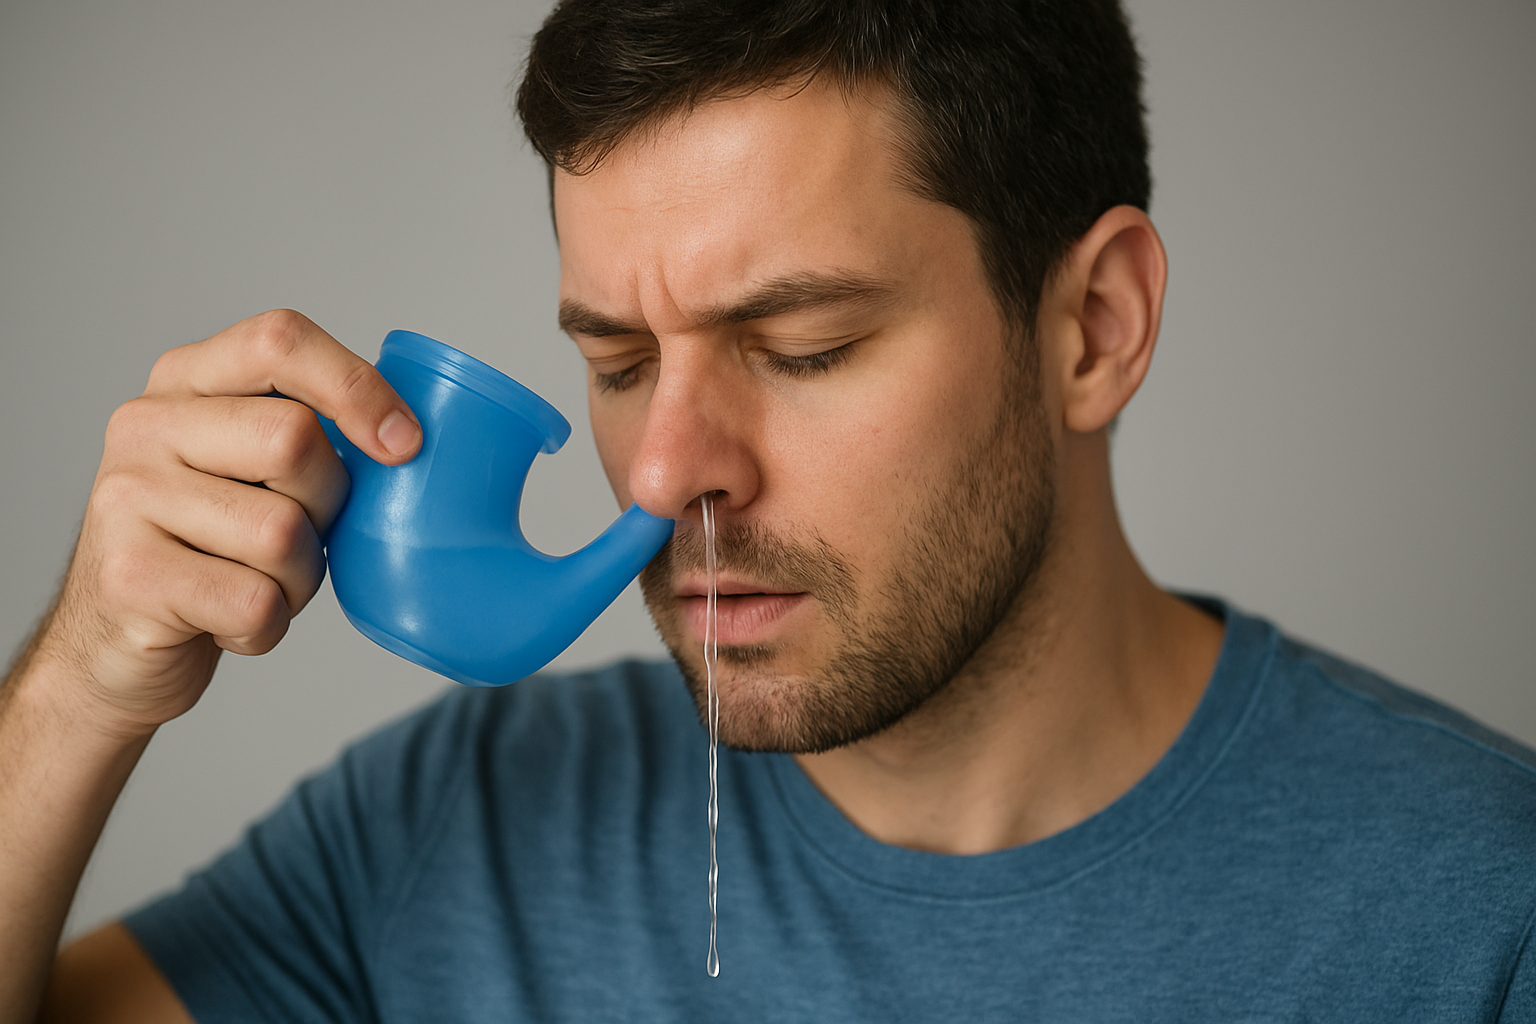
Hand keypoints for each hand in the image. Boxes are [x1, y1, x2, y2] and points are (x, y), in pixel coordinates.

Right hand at [27, 309, 420, 736]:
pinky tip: (230, 622)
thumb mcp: (253, 471)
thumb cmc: (214, 550)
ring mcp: (127, 498)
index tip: (404, 443)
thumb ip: (309, 434)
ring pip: (282, 531)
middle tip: (299, 535)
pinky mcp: (129, 577)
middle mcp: (145, 425)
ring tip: (259, 583)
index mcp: (185, 381)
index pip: (280, 341)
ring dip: (298, 578)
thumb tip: (414, 437)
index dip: (356, 386)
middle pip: (293, 439)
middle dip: (325, 503)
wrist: (113, 644)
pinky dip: (267, 626)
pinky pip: (256, 602)